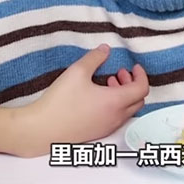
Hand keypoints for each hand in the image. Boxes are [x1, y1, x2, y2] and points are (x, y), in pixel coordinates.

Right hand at [12, 44, 147, 156]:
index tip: (134, 67)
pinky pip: (115, 119)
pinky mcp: (97, 134)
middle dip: (132, 85)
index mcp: (116, 102)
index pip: (142, 89)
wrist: (41, 130)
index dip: (141, 75)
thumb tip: (105, 49)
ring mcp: (107, 127)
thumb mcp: (77, 71)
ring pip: (127, 110)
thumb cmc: (60, 101)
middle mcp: (116, 117)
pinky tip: (97, 98)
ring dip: (123, 95)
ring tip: (108, 83)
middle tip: (119, 73)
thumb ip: (95, 57)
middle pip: (138, 101)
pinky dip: (115, 106)